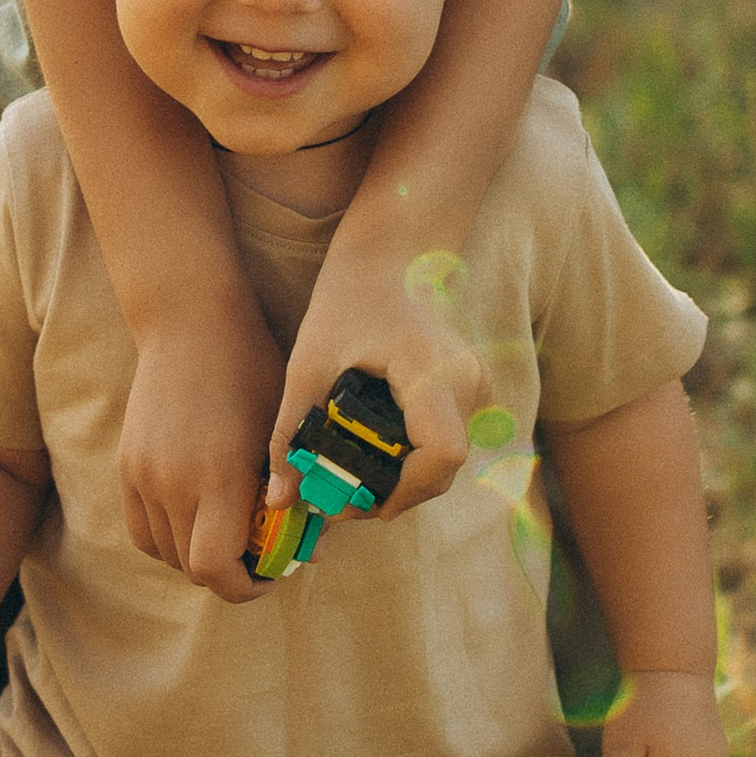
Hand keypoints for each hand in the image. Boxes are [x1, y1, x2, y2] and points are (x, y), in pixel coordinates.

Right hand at [118, 305, 283, 604]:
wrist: (189, 322)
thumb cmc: (251, 368)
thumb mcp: (282, 429)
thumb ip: (293, 493)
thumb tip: (310, 551)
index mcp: (218, 477)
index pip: (216, 569)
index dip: (245, 587)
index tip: (270, 574)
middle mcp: (173, 484)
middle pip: (190, 568)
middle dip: (228, 573)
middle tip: (258, 556)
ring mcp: (143, 475)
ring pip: (164, 552)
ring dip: (196, 557)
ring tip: (227, 536)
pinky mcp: (126, 465)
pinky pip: (141, 528)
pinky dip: (168, 539)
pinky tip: (195, 520)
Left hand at [270, 245, 482, 527]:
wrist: (391, 253)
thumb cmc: (349, 297)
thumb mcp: (309, 365)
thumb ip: (291, 434)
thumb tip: (279, 499)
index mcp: (433, 371)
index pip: (440, 456)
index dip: (402, 493)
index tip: (354, 503)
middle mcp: (469, 383)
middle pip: (443, 470)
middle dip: (393, 495)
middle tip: (340, 499)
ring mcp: (476, 387)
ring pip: (446, 462)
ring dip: (403, 480)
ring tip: (350, 477)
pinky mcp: (472, 390)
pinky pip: (447, 442)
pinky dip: (412, 458)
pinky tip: (373, 453)